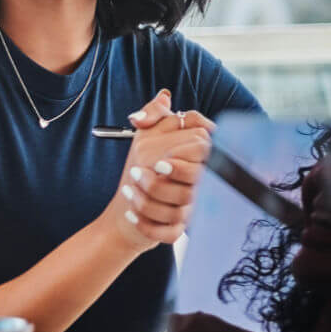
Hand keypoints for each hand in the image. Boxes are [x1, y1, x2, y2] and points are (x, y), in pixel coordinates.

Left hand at [96, 90, 211, 252]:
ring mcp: (192, 209)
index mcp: (198, 159)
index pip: (203, 156)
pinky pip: (168, 233)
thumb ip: (157, 113)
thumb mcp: (148, 133)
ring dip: (147, 202)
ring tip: (129, 190)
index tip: (158, 162)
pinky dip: (147, 226)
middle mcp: (200, 185)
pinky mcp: (179, 230)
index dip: (182, 161)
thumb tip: (164, 97)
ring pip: (179, 210)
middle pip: (191, 186)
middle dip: (159, 183)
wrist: (127, 205)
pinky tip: (132, 215)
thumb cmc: (144, 163)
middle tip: (136, 174)